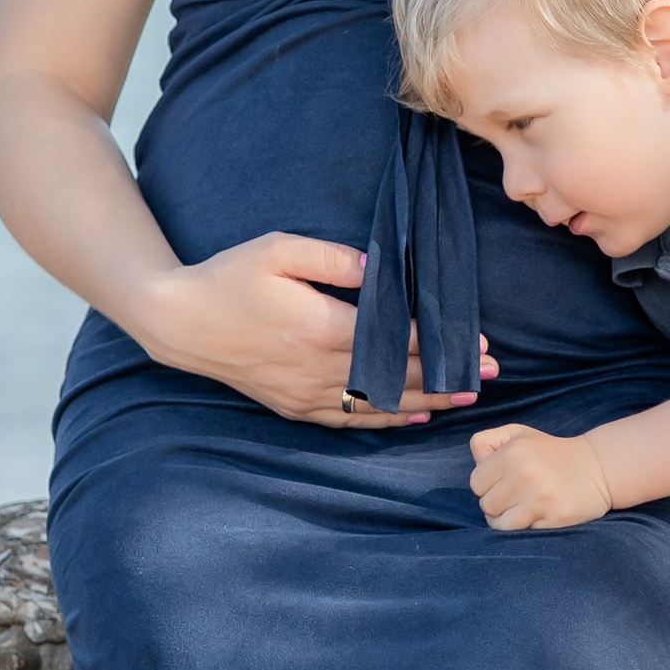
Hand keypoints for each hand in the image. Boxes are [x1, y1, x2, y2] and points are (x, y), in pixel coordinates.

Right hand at [135, 236, 491, 430]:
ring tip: (465, 399)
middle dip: (446, 376)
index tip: (475, 342)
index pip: (395, 340)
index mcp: (319, 328)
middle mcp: (316, 369)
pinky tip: (413, 417)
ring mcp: (304, 393)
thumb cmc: (230, 276)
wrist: (180, 321)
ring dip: (425, 402)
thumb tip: (381, 268)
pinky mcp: (292, 406)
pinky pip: (348, 419)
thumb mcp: (278, 249)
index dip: (438, 342)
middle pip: (396, 377)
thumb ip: (334, 259)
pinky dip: (385, 419)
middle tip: (489, 374)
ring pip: (378, 404)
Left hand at [470, 424, 613, 531]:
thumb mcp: (519, 435)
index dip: (488, 485)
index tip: (504, 482)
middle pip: (486, 505)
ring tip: (523, 509)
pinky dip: (527, 527)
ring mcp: (539, 500)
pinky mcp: (554, 519)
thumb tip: (476, 464)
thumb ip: (487, 442)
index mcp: (513, 453)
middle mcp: (524, 475)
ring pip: (500, 524)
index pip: (476, 483)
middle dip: (498, 503)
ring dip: (508, 520)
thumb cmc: (552, 453)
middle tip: (517, 496)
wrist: (599, 467)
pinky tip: (540, 515)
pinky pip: (522, 533)